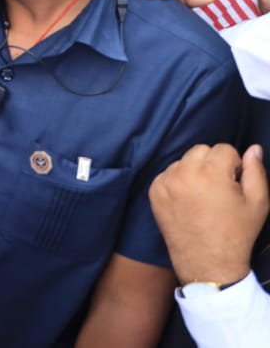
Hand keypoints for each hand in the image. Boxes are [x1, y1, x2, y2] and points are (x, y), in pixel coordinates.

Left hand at [150, 143, 267, 285]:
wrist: (208, 263)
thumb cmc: (236, 233)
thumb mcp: (258, 202)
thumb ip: (256, 171)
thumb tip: (253, 148)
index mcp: (210, 173)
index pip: (224, 148)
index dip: (234, 165)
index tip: (234, 184)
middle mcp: (183, 173)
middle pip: (201, 150)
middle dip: (212, 164)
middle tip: (220, 189)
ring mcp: (165, 182)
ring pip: (183, 161)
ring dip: (194, 171)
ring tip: (204, 196)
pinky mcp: (154, 192)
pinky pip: (168, 173)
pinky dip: (179, 181)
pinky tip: (189, 201)